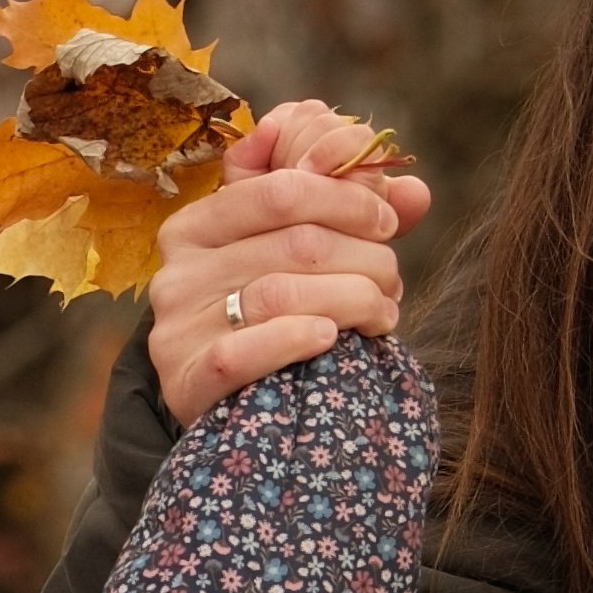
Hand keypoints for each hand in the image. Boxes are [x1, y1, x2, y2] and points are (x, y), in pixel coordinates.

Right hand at [147, 100, 432, 429]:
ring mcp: (177, 327)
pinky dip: (296, 339)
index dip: (348, 201)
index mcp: (197, 225)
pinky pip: (245, 351)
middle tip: (391, 281)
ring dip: (352, 300)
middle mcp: (177, 271)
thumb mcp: (292, 255)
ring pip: (281, 293)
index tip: (387, 224)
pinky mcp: (185, 379)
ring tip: (381, 314)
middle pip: (295, 242)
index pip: (282, 190)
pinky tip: (330, 338)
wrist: (218, 401)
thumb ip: (351, 216)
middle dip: (364, 258)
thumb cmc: (266, 318)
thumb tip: (415, 191)